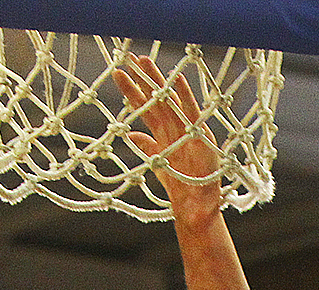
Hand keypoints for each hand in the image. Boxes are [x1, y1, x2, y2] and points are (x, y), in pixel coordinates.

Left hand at [114, 55, 220, 216]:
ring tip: (145, 62)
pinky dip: (184, 95)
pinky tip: (176, 79)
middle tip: (129, 58)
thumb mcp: (158, 163)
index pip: (144, 107)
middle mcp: (173, 126)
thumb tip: (130, 135)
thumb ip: (147, 146)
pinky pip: (190, 110)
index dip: (132, 91)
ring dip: (157, 81)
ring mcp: (186, 128)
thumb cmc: (180, 185)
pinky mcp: (199, 133)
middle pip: (154, 98)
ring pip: (168, 99)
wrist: (195, 202)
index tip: (119, 74)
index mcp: (162, 133)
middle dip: (142, 79)